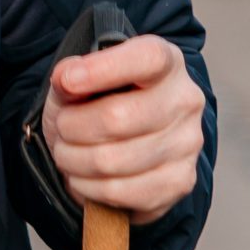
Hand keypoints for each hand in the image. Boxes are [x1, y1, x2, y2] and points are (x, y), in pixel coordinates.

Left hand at [43, 33, 204, 222]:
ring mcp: (187, 144)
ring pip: (111, 160)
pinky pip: (118, 191)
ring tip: (69, 153)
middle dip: (72, 127)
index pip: (148, 59)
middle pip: (117, 117)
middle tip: (63, 128)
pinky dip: (87, 187)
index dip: (105, 69)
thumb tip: (65, 78)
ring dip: (73, 160)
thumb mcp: (78, 81)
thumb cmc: (101, 104)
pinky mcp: (179, 182)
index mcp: (167, 63)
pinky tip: (85, 176)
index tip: (69, 81)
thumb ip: (69, 75)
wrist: (122, 144)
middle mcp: (185, 101)